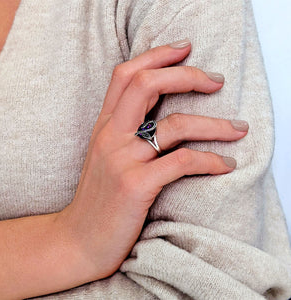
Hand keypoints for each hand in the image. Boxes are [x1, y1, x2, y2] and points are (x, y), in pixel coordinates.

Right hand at [60, 39, 247, 280]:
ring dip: (215, 125)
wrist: (79, 240)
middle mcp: (111, 136)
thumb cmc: (98, 198)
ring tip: (238, 128)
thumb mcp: (106, 157)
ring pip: (175, 125)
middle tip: (216, 80)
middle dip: (187, 75)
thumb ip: (126, 132)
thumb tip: (160, 115)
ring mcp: (122, 160)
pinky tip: (226, 165)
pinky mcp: (136, 186)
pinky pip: (182, 162)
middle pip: (148, 85)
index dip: (156, 55)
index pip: (126, 75)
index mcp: (104, 126)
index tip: (185, 50)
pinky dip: (210, 161)